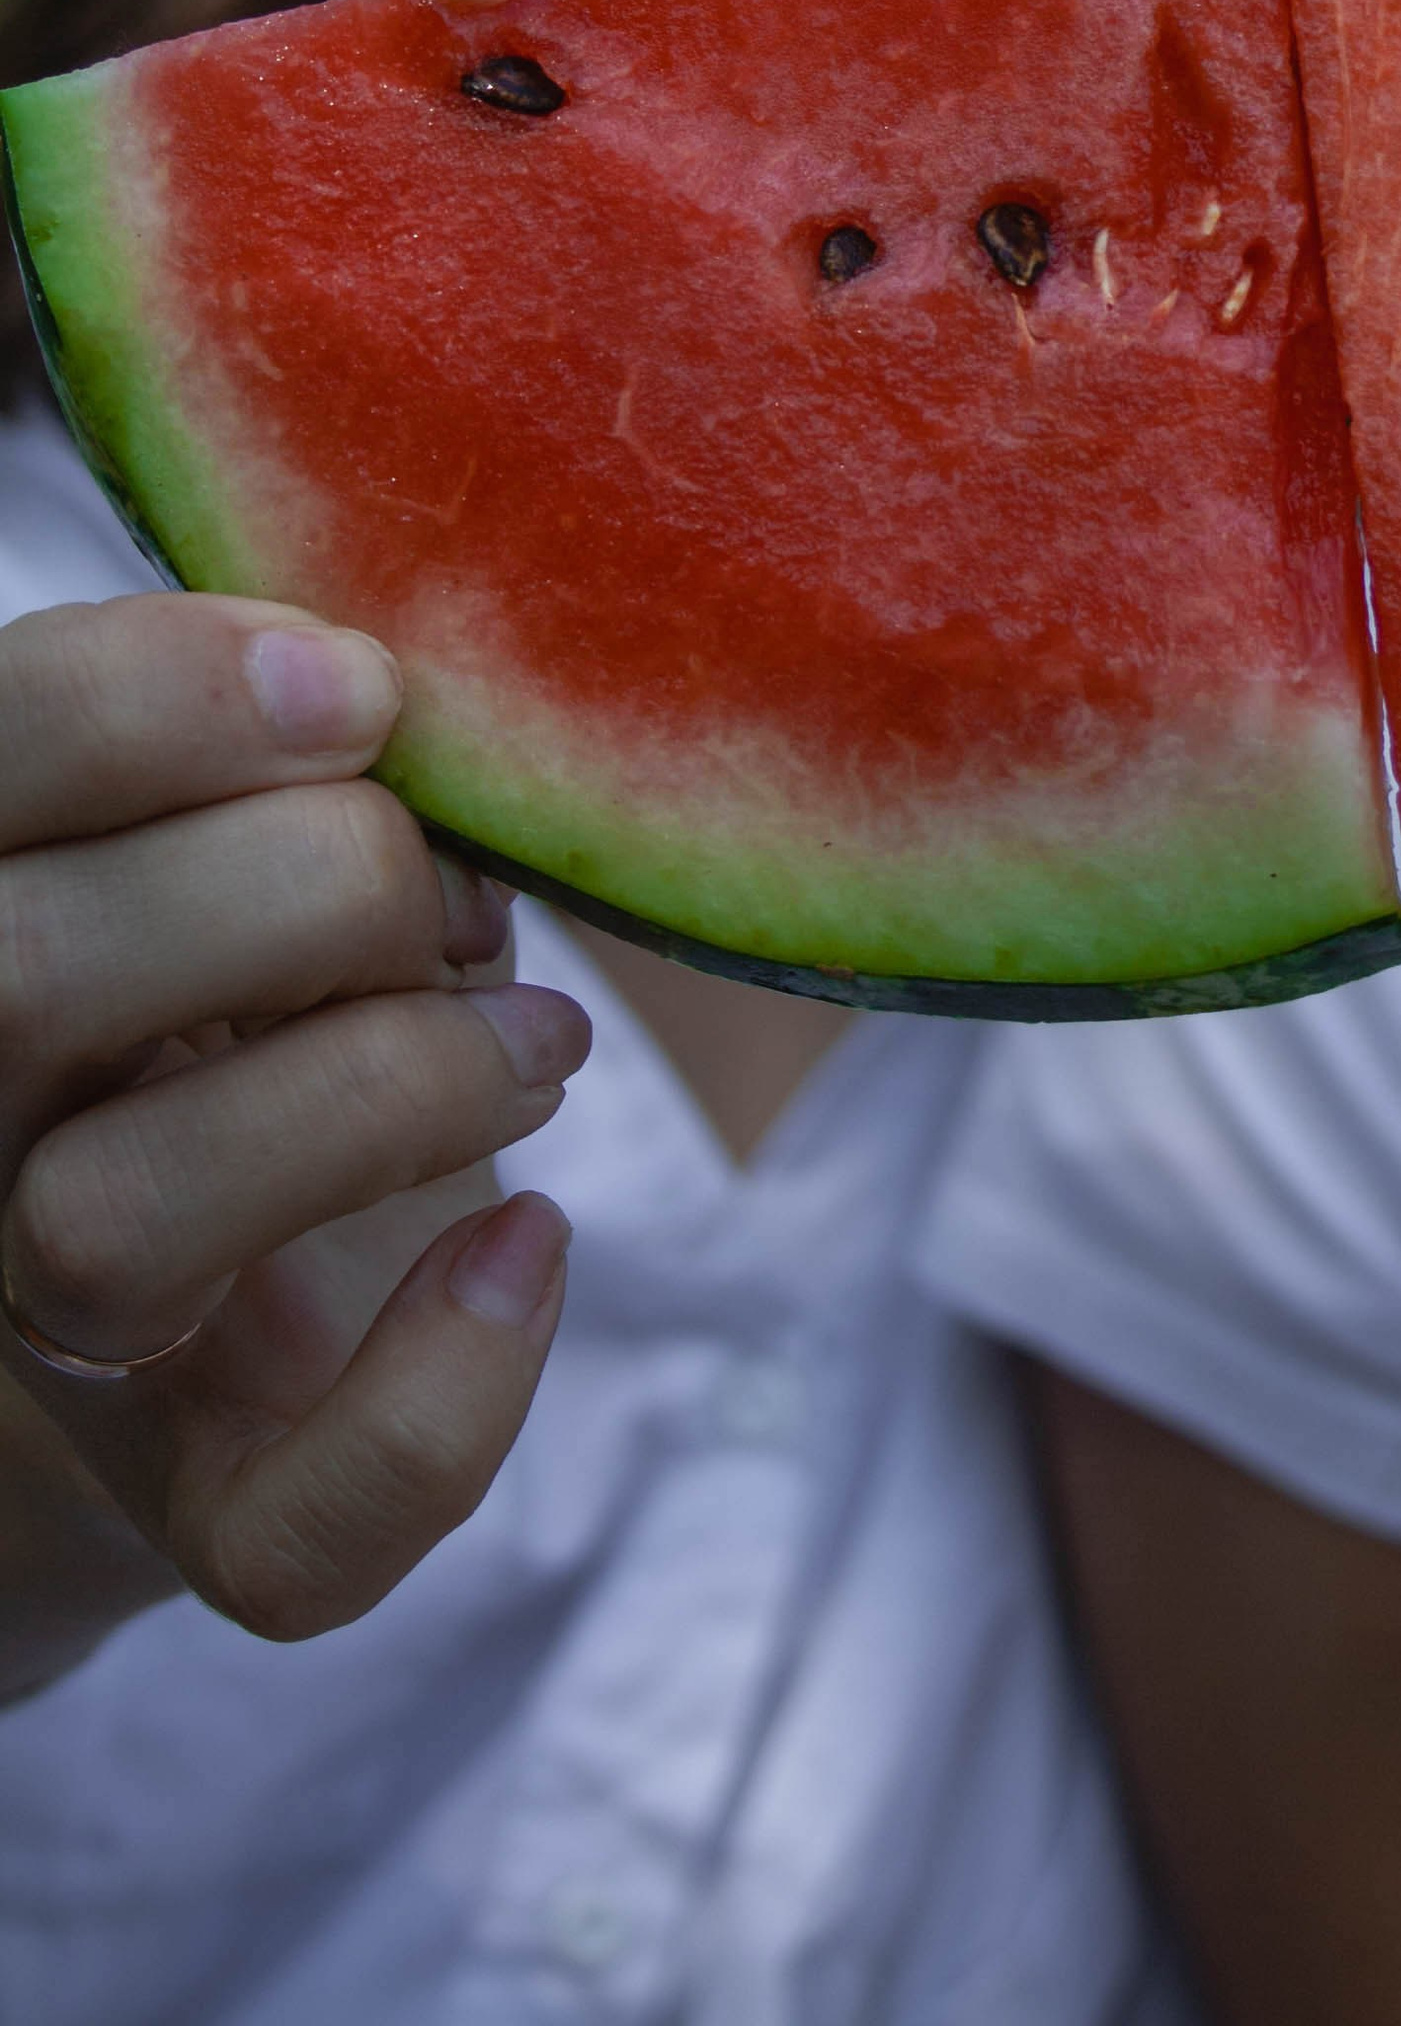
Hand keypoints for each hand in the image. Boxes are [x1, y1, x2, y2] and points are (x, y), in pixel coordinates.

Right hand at [0, 591, 587, 1690]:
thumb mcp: (259, 808)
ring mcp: (51, 1327)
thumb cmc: (294, 949)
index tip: (356, 688)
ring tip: (536, 1045)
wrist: (282, 1236)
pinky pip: (281, 1532)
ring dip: (384, 1090)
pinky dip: (440, 1397)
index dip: (150, 700)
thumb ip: (274, 739)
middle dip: (309, 885)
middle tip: (449, 887)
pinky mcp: (206, 1497)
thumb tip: (371, 681)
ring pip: (113, 1226)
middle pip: (26, 977)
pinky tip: (532, 1247)